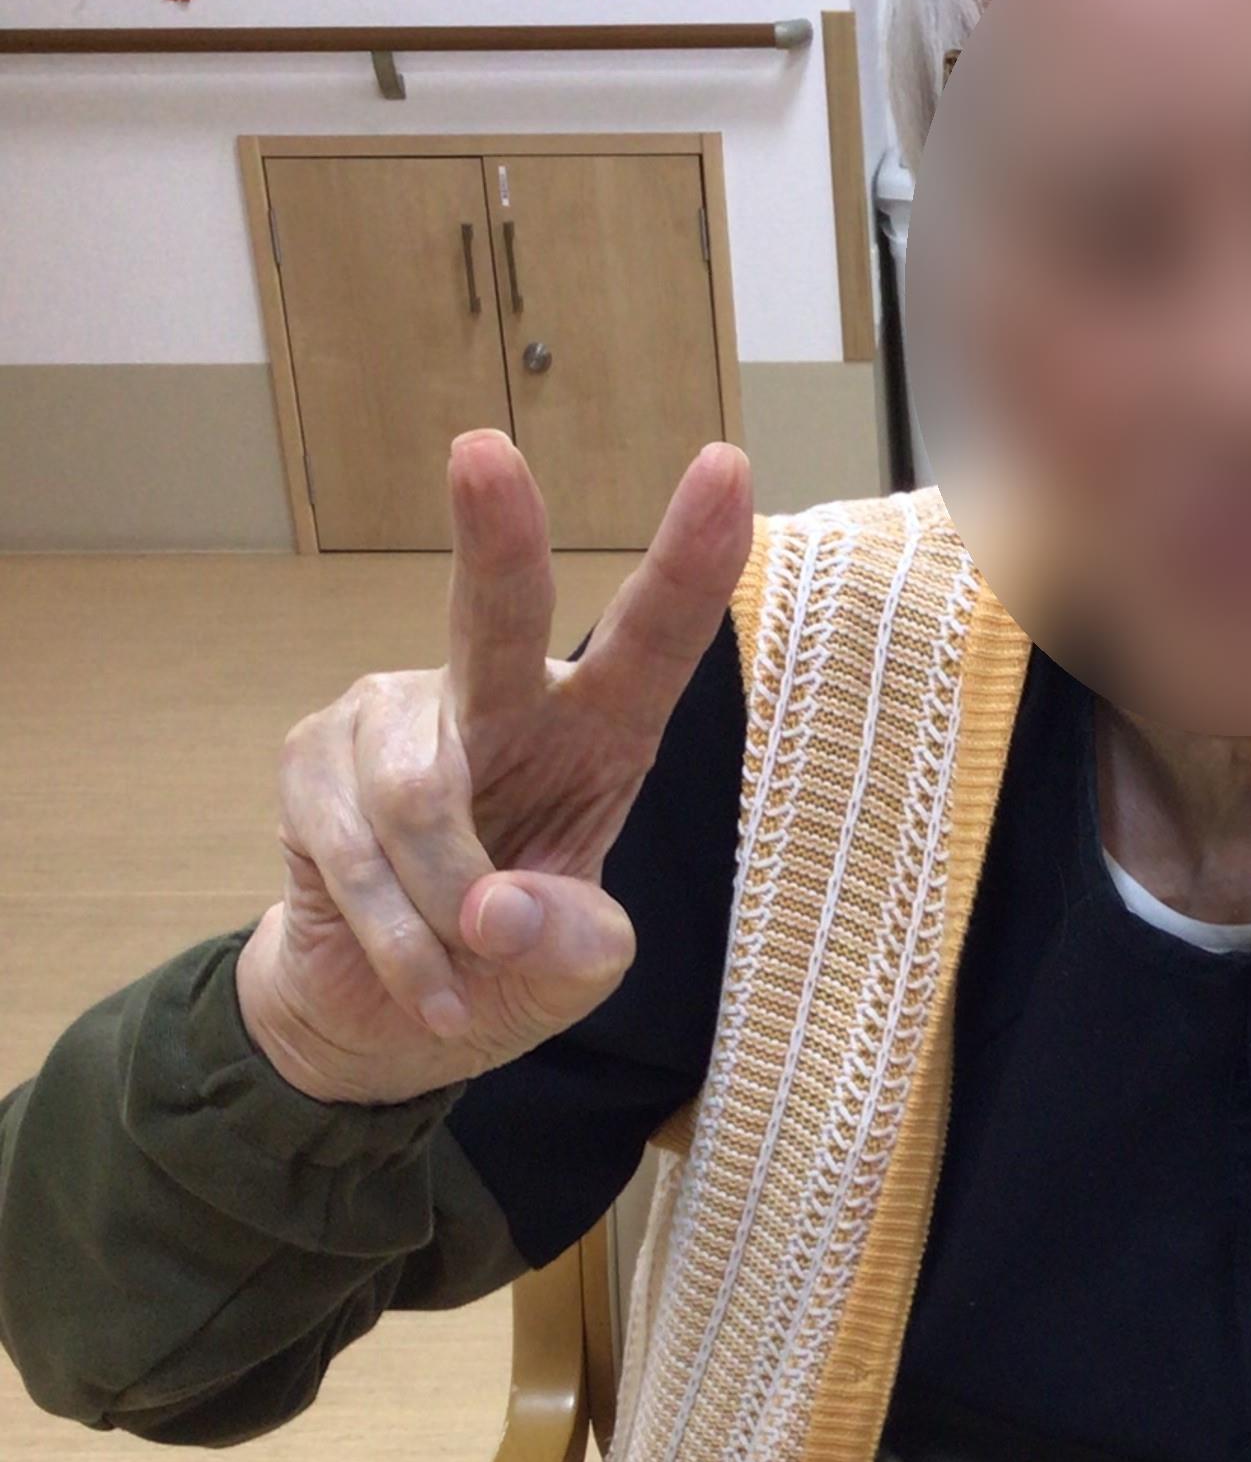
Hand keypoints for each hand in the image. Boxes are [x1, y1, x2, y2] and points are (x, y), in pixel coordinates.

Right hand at [234, 429, 752, 1106]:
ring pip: (418, 805)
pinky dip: (400, 946)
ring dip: (447, 918)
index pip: (653, 643)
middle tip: (481, 453)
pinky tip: (427, 989)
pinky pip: (357, 857)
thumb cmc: (506, 962)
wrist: (381, 1009)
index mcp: (594, 730)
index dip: (691, 561)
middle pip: (496, 615)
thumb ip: (572, 945)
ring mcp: (393, 716)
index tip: (728, 467)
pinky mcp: (312, 755)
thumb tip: (499, 911)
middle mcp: (496, 698)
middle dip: (496, 538)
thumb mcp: (576, 972)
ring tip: (466, 977)